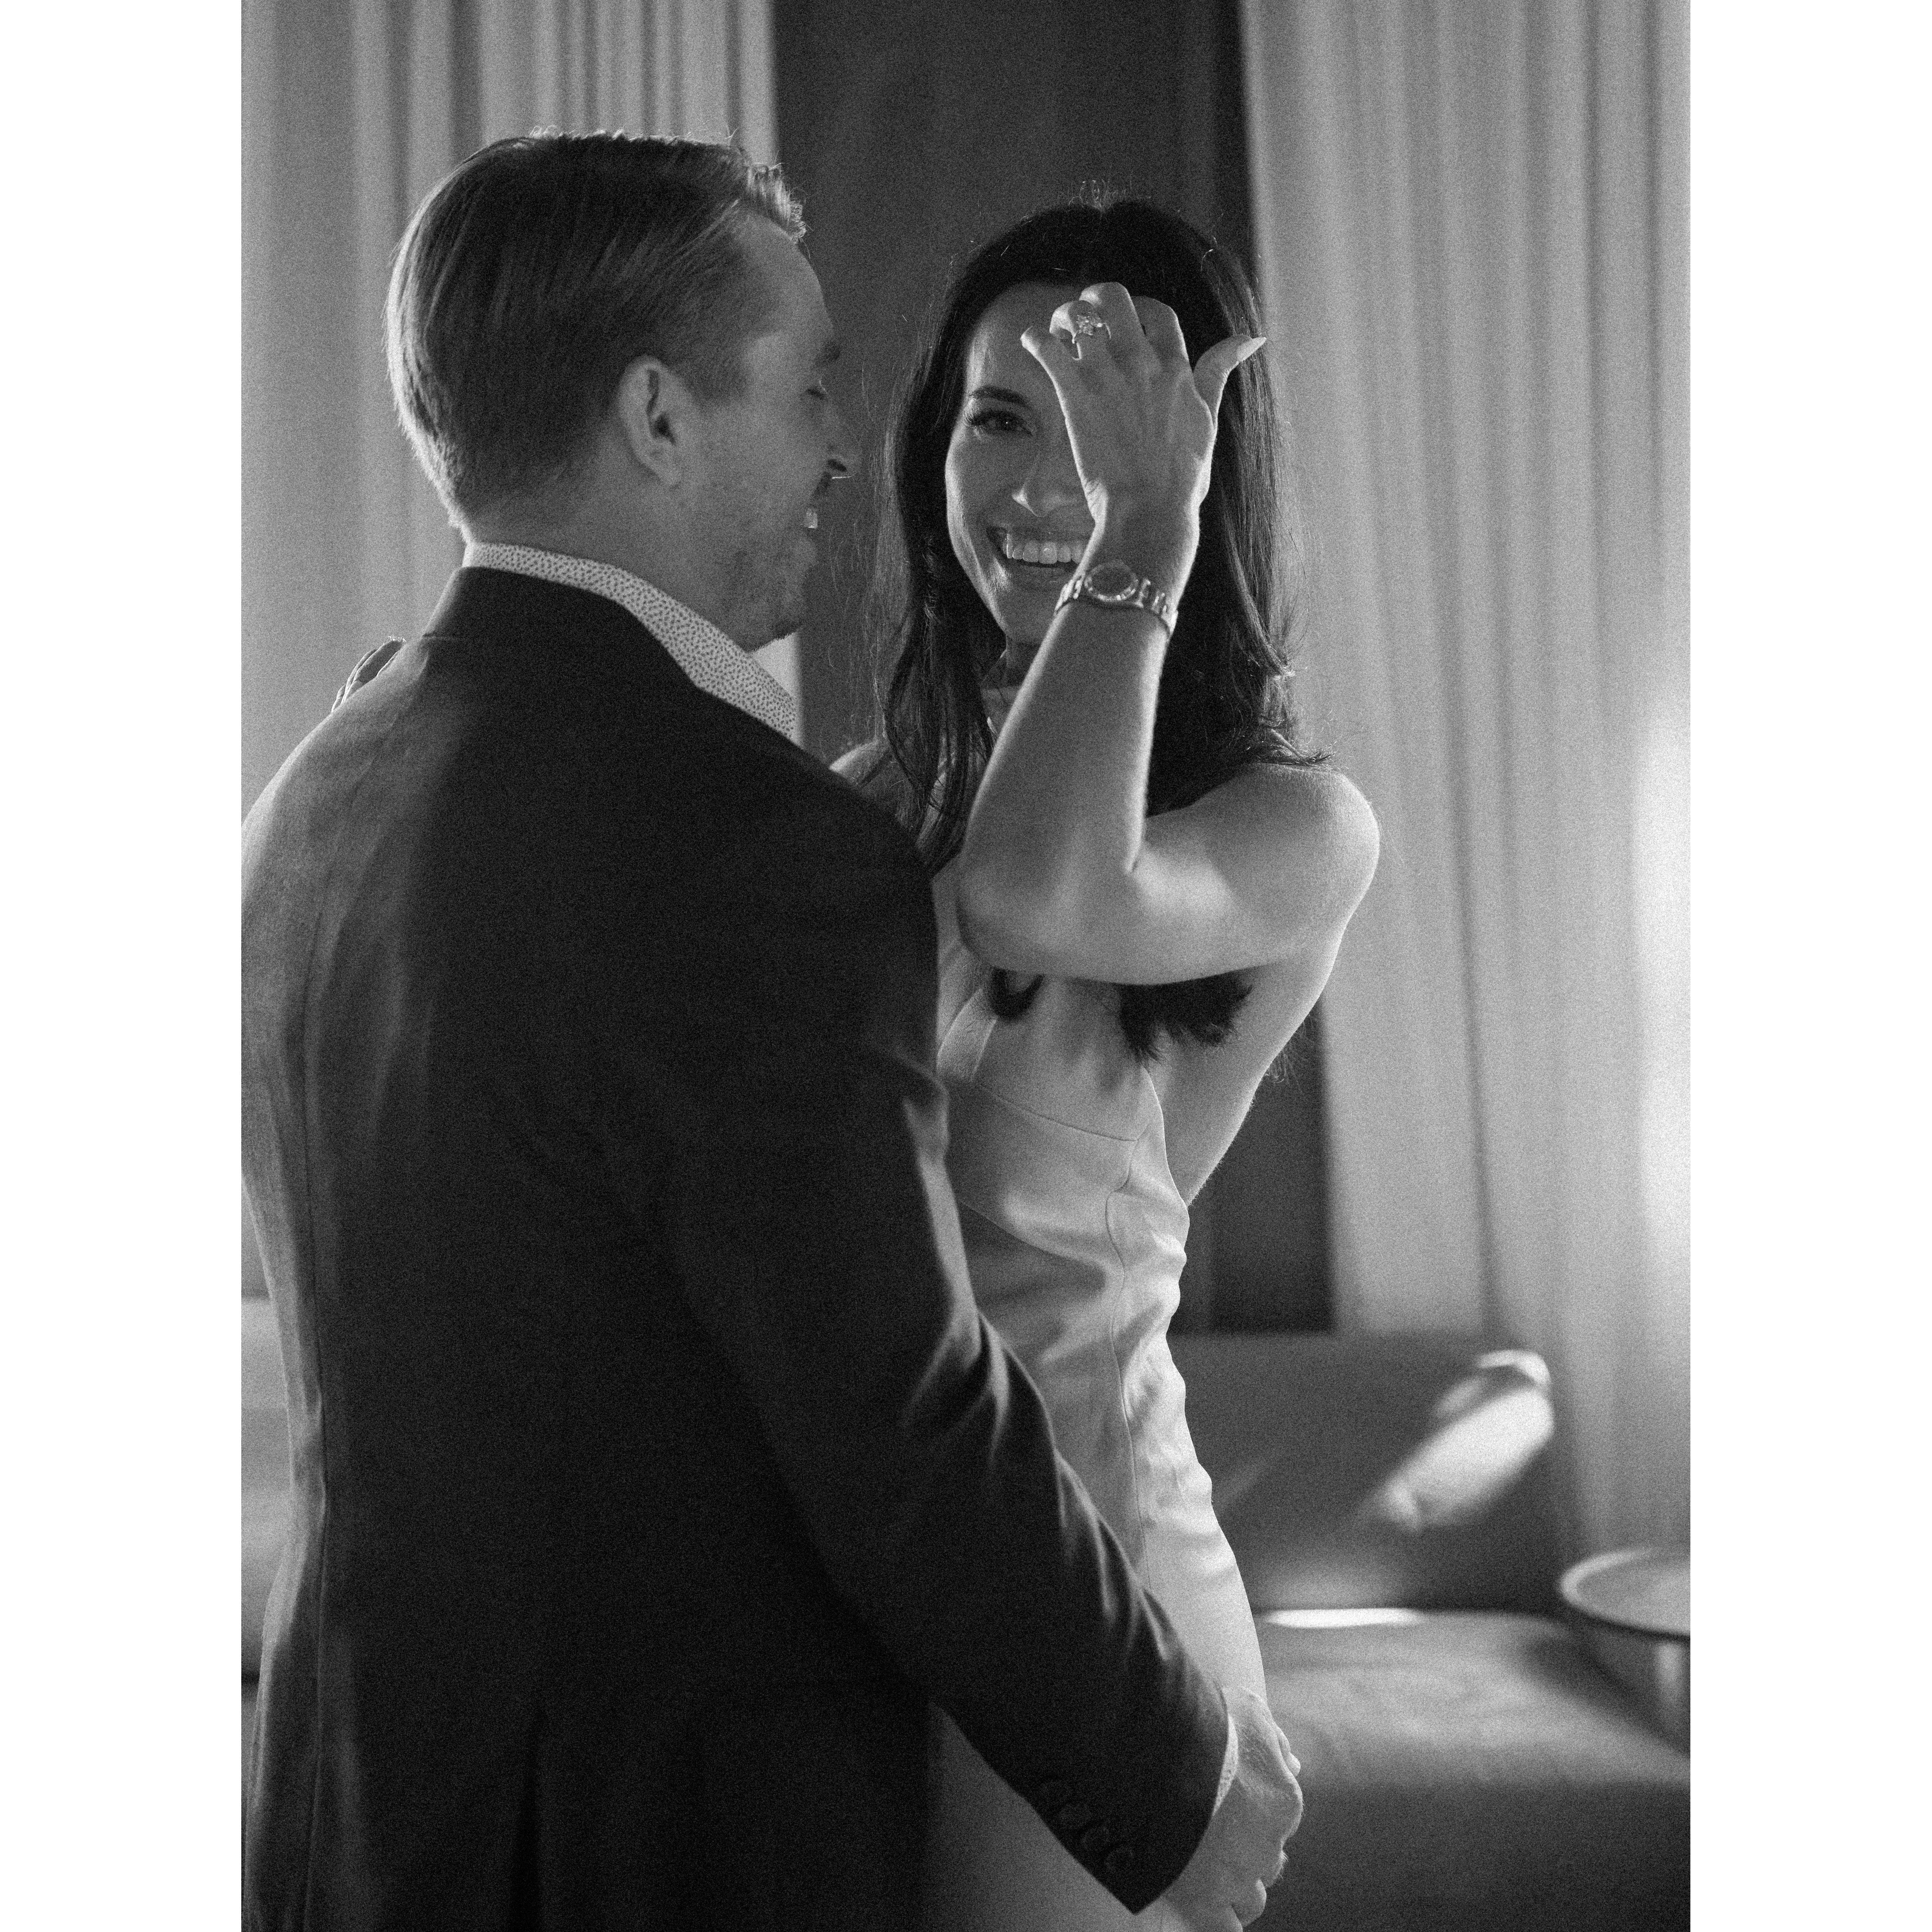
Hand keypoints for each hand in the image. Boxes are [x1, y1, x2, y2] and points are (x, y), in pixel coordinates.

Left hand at [1018, 281, 1264, 575]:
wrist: (1148, 511)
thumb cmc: (1180, 477)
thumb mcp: (1208, 419)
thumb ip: (1219, 372)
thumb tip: (1251, 339)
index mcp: (1175, 366)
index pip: (1157, 310)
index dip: (1137, 310)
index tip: (1124, 326)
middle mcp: (1142, 362)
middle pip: (1114, 299)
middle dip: (1094, 300)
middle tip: (1084, 320)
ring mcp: (1107, 376)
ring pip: (1078, 316)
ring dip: (1063, 319)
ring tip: (1057, 335)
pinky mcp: (1075, 396)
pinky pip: (1046, 348)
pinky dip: (1034, 340)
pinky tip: (1032, 345)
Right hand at [1161, 1688, 1303, 1930]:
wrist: (1160, 1751)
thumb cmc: (1204, 1722)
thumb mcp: (1250, 1712)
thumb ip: (1274, 1741)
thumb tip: (1294, 1764)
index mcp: (1282, 1801)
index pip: (1279, 1821)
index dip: (1255, 1814)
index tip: (1232, 1806)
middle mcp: (1267, 1845)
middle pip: (1268, 1862)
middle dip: (1249, 1853)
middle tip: (1220, 1839)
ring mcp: (1237, 1877)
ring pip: (1251, 1900)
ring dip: (1237, 1889)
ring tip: (1210, 1873)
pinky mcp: (1205, 1902)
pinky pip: (1224, 1929)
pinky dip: (1219, 1922)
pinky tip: (1207, 1908)